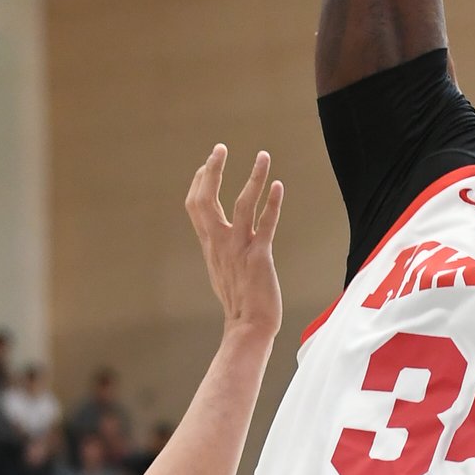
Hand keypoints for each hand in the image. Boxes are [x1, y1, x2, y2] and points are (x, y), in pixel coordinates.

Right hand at [187, 147, 282, 342]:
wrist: (249, 326)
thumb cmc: (239, 302)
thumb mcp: (221, 270)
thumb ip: (218, 249)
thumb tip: (217, 236)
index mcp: (210, 245)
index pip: (196, 205)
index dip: (200, 181)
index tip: (208, 164)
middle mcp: (220, 243)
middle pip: (206, 199)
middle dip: (212, 171)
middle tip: (220, 148)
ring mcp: (239, 249)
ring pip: (241, 204)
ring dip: (253, 177)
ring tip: (263, 155)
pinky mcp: (259, 256)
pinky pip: (266, 224)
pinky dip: (272, 203)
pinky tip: (278, 185)